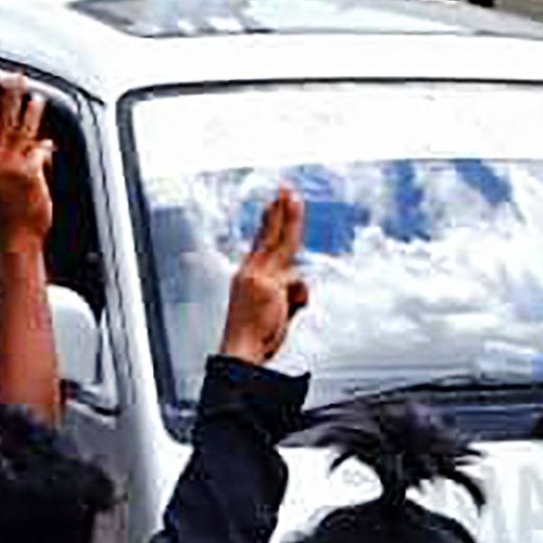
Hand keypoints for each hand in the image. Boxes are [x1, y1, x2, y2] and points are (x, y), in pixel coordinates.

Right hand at [0, 78, 53, 249]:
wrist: (15, 236)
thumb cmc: (8, 215)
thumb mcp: (2, 183)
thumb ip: (17, 160)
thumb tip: (39, 145)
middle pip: (1, 121)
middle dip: (7, 96)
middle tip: (11, 77)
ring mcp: (12, 166)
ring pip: (21, 131)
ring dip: (28, 111)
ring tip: (35, 96)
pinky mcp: (29, 174)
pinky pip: (38, 151)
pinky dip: (44, 145)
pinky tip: (49, 139)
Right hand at [220, 187, 307, 364]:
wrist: (240, 353)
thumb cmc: (252, 337)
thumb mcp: (275, 312)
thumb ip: (290, 296)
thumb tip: (302, 290)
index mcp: (247, 275)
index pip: (261, 242)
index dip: (270, 222)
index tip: (275, 204)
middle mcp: (250, 272)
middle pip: (271, 235)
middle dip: (281, 211)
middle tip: (286, 190)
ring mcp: (259, 277)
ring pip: (284, 244)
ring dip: (291, 219)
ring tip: (293, 197)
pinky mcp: (267, 285)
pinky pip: (295, 282)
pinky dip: (296, 297)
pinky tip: (283, 309)